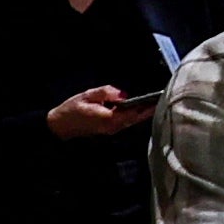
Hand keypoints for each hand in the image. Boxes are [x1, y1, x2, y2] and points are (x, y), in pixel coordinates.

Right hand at [43, 80, 158, 141]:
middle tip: (162, 99)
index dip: (146, 106)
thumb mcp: (87, 95)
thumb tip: (123, 94)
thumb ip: (106, 93)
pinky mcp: (110, 129)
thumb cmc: (72, 109)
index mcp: (109, 118)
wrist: (60, 125)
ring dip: (143, 113)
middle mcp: (113, 126)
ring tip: (155, 102)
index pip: (133, 112)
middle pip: (136, 118)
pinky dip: (135, 115)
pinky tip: (141, 108)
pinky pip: (126, 122)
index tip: (158, 98)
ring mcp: (112, 130)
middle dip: (149, 109)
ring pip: (132, 121)